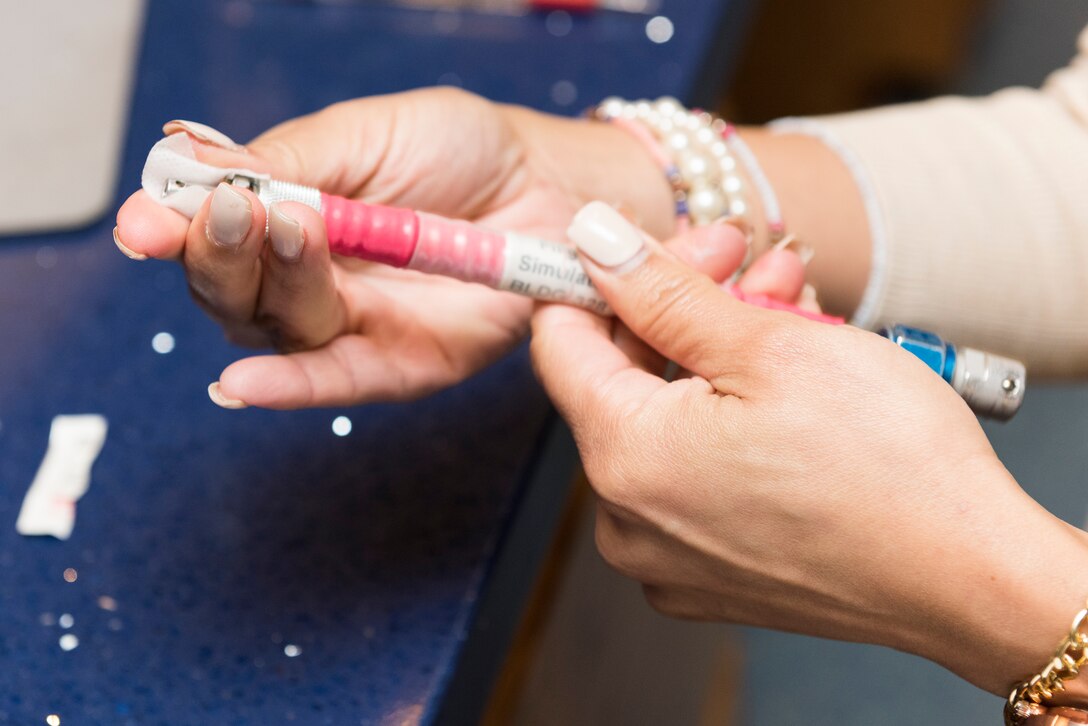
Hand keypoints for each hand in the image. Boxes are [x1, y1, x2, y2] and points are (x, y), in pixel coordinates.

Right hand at [115, 88, 673, 407]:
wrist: (551, 187)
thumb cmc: (461, 155)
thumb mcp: (365, 136)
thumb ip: (284, 161)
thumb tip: (181, 158)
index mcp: (288, 221)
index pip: (214, 235)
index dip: (175, 226)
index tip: (146, 217)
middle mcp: (309, 283)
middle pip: (235, 293)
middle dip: (223, 254)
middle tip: (233, 213)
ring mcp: (354, 328)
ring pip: (282, 328)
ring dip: (273, 285)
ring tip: (290, 229)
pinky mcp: (402, 365)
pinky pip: (339, 382)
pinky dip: (292, 387)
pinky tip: (244, 385)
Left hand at [531, 202, 1087, 695]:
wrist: (970, 578)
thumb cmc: (886, 462)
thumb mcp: (765, 345)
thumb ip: (660, 290)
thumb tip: (589, 238)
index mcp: (623, 458)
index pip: (559, 341)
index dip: (599, 276)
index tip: (647, 242)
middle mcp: (625, 518)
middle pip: (621, 376)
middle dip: (682, 303)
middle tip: (749, 256)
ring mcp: (666, 555)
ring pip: (665, 418)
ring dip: (716, 351)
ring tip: (791, 307)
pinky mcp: (708, 573)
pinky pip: (692, 471)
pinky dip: (727, 417)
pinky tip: (787, 379)